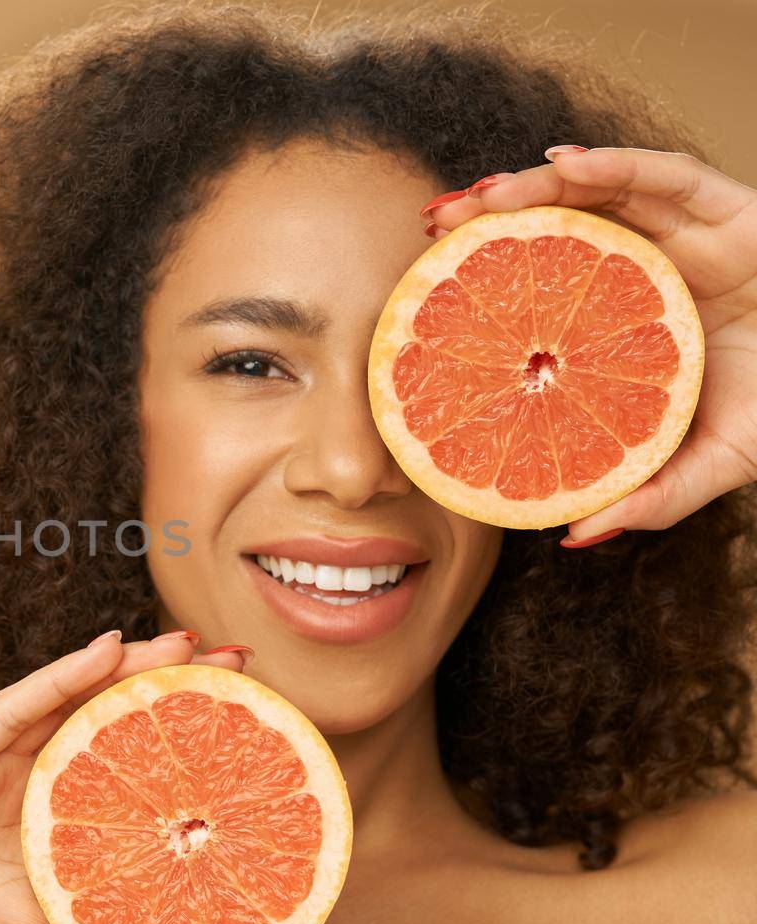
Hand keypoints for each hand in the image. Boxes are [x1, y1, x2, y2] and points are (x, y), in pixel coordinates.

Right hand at [0, 631, 249, 923]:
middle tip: (234, 663)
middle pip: (108, 723)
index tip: (252, 725)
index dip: (187, 745)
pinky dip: (63, 674)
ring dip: (127, 668)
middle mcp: (27, 790)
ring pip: (68, 701)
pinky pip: (16, 704)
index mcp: (55, 833)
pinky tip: (108, 649)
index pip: (132, 772)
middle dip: (170, 690)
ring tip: (185, 645)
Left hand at [424, 146, 756, 544]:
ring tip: (484, 197)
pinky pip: (663, 174)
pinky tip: (565, 163)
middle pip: (554, 228)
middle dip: (491, 218)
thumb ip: (647, 496)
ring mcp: (684, 232)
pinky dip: (612, 163)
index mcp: (621, 317)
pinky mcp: (730, 205)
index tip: (423, 284)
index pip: (541, 286)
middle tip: (435, 227)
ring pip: (596, 192)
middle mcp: (643, 266)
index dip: (482, 279)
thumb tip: (568, 534)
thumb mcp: (708, 465)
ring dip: (533, 186)